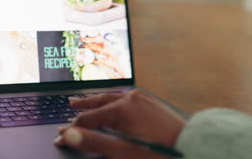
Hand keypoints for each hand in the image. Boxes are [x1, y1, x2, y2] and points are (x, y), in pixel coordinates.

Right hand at [54, 90, 185, 157]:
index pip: (88, 118)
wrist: (191, 146)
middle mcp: (130, 99)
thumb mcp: (122, 152)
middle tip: (70, 104)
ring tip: (87, 100)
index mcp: (121, 109)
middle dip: (83, 106)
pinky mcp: (150, 102)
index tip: (60, 136)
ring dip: (97, 101)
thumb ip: (94, 142)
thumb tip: (69, 135)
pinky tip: (113, 103)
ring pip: (112, 98)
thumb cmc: (157, 153)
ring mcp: (141, 99)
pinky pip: (125, 98)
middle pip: (99, 102)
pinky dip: (113, 101)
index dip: (72, 128)